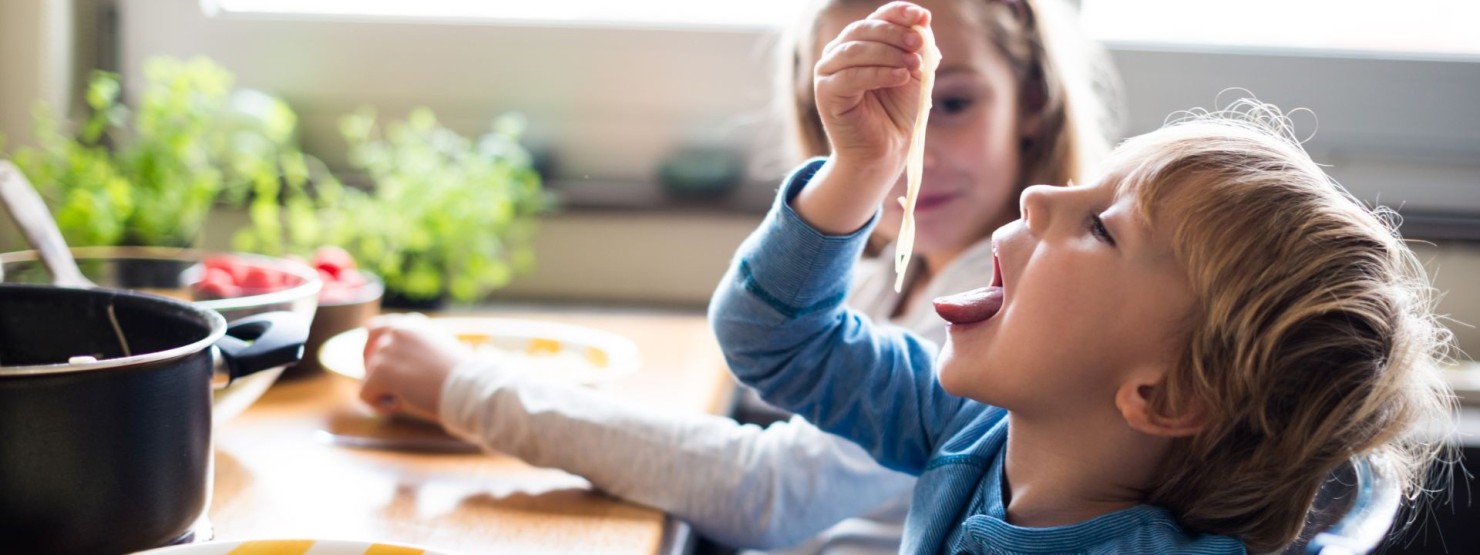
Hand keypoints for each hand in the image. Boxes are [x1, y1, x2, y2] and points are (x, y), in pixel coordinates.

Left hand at [358, 313, 473, 421]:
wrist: (469, 388)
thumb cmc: (462, 378)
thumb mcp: (440, 353)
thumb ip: (416, 351)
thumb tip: (396, 368)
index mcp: (413, 324)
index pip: (376, 328)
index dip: (374, 349)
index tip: (383, 367)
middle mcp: (397, 330)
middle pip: (366, 353)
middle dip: (374, 372)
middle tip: (391, 389)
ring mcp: (387, 350)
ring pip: (368, 378)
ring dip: (385, 392)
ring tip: (411, 399)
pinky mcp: (380, 371)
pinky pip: (365, 394)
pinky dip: (379, 404)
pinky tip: (402, 405)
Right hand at [814, 1, 930, 174]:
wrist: (885, 150)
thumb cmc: (897, 112)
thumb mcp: (914, 73)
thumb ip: (917, 48)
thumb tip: (922, 23)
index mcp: (860, 43)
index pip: (877, 18)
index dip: (898, 13)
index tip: (922, 16)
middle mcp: (839, 52)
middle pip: (864, 30)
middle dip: (894, 33)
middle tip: (918, 43)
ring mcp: (828, 71)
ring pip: (856, 50)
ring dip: (888, 54)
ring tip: (913, 65)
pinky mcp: (825, 93)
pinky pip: (851, 76)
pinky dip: (878, 73)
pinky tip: (900, 77)